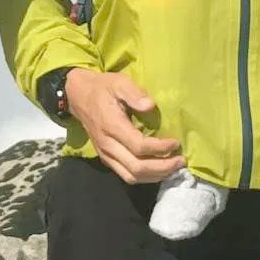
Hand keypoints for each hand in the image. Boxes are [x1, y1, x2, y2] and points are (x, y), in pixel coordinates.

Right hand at [64, 69, 184, 184]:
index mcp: (112, 126)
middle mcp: (108, 145)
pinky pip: (126, 175)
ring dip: (155, 176)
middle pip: (137, 168)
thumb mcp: (119, 82)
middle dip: (162, 167)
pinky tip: (159, 170)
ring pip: (132, 176)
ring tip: (173, 168)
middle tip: (181, 161)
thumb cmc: (103, 88)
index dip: (160, 148)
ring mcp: (106, 154)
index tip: (176, 142)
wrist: (78, 96)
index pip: (139, 146)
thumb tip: (150, 106)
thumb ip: (134, 93)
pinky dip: (145, 177)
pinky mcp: (106, 159)